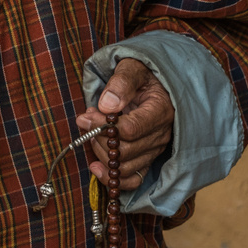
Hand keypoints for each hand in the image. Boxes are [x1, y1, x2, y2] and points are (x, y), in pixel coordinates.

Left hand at [75, 58, 173, 190]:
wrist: (152, 83)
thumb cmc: (141, 74)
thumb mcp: (132, 68)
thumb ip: (121, 83)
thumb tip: (107, 106)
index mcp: (160, 110)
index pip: (131, 129)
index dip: (103, 127)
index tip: (86, 116)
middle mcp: (161, 134)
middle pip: (126, 151)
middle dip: (98, 138)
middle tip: (86, 121)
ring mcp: (155, 149)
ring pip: (125, 167)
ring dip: (100, 154)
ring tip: (91, 133)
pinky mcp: (147, 158)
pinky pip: (132, 180)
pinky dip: (112, 178)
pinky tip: (95, 166)